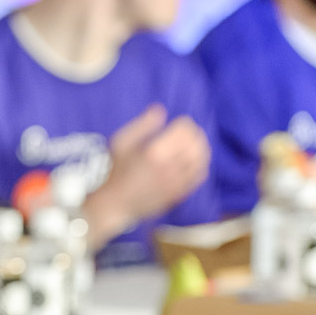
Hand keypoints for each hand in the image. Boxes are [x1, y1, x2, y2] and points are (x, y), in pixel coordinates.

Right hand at [83, 104, 209, 248]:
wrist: (114, 204)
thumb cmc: (115, 172)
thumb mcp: (120, 144)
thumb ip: (141, 125)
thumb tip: (159, 110)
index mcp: (153, 153)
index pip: (184, 129)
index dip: (182, 123)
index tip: (176, 125)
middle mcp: (167, 167)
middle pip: (195, 142)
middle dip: (193, 134)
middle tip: (186, 134)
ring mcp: (174, 182)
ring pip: (201, 158)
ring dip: (200, 149)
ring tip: (192, 146)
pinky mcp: (178, 193)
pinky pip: (199, 175)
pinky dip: (199, 165)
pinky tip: (191, 162)